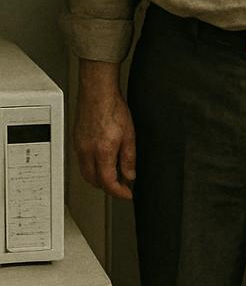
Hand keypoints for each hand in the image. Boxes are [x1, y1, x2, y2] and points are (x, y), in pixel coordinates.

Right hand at [74, 61, 135, 200]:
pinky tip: (102, 162)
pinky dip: (92, 168)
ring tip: (113, 176)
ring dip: (99, 179)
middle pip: (94, 181)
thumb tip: (129, 175)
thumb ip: (129, 159)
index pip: (108, 182)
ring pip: (86, 173)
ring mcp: (79, 147)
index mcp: (102, 152)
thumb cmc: (113, 108)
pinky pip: (82, 162)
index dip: (119, 192)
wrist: (97, 92)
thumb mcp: (129, 136)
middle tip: (122, 187)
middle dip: (108, 188)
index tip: (127, 193)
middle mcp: (87, 152)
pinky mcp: (76, 141)